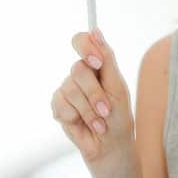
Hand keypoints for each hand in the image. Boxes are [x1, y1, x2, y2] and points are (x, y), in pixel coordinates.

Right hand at [51, 30, 134, 176]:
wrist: (111, 146)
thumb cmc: (119, 116)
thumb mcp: (117, 86)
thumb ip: (106, 58)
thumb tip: (96, 31)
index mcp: (96, 64)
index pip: (82, 41)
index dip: (86, 47)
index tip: (96, 62)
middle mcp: (80, 74)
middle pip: (78, 69)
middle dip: (94, 93)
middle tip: (106, 109)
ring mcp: (67, 89)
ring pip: (70, 88)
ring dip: (89, 109)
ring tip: (99, 121)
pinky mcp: (58, 106)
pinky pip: (61, 104)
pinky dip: (77, 117)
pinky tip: (85, 124)